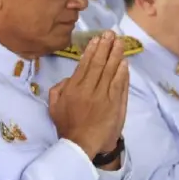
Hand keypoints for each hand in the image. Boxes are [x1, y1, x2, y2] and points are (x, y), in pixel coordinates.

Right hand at [48, 31, 129, 159]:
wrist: (81, 144)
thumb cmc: (67, 126)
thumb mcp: (54, 107)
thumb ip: (58, 89)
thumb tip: (67, 78)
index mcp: (73, 89)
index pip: (85, 65)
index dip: (92, 50)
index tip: (97, 39)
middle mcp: (89, 90)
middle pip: (99, 64)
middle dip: (106, 47)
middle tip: (111, 34)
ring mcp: (104, 96)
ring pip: (111, 72)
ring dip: (116, 56)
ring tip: (120, 43)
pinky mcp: (115, 104)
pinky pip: (120, 84)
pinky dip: (123, 73)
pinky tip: (124, 62)